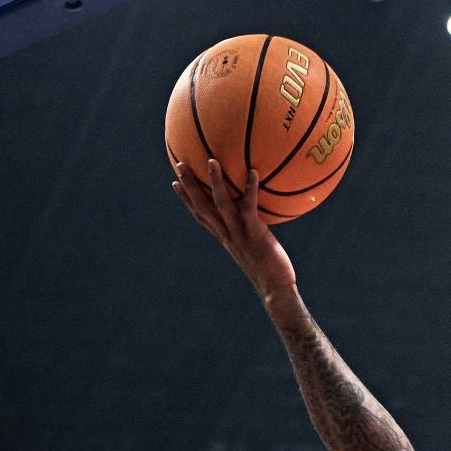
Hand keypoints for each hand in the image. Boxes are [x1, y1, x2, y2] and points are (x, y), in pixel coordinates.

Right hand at [172, 159, 296, 304]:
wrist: (275, 289)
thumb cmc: (270, 271)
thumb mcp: (255, 250)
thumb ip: (251, 234)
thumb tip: (259, 221)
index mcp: (224, 238)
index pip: (200, 216)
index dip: (186, 200)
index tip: (175, 184)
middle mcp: (227, 234)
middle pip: (202, 206)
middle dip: (189, 186)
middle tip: (180, 165)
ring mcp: (238, 233)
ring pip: (220, 204)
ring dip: (214, 182)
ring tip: (211, 161)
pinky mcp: (253, 233)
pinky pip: (249, 206)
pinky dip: (250, 188)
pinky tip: (253, 172)